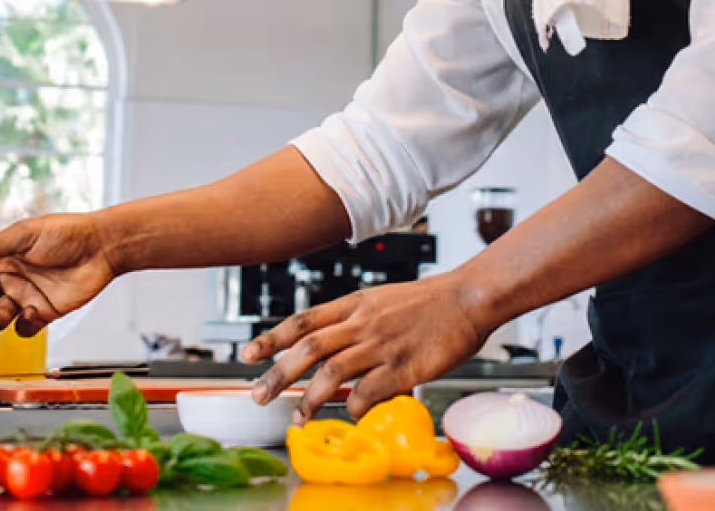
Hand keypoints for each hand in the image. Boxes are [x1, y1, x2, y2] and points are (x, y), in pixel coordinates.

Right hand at [0, 212, 116, 334]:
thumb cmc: (67, 232)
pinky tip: (34, 313)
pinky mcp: (44, 312)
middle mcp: (10, 276)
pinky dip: (24, 326)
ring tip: (6, 311)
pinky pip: (24, 329)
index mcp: (1, 254)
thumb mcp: (26, 234)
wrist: (102, 247)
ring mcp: (26, 295)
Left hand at [243, 271, 486, 420]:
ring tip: (297, 416)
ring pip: (332, 371)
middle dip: (278, 373)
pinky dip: (353, 405)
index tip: (248, 354)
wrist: (466, 297)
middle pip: (308, 348)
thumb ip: (354, 322)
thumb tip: (333, 349)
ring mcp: (381, 344)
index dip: (272, 337)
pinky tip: (349, 414)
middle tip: (258, 394)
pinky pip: (368, 391)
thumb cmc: (427, 302)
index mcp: (354, 304)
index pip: (303, 320)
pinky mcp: (403, 366)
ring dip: (309, 397)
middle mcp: (362, 322)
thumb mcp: (381, 301)